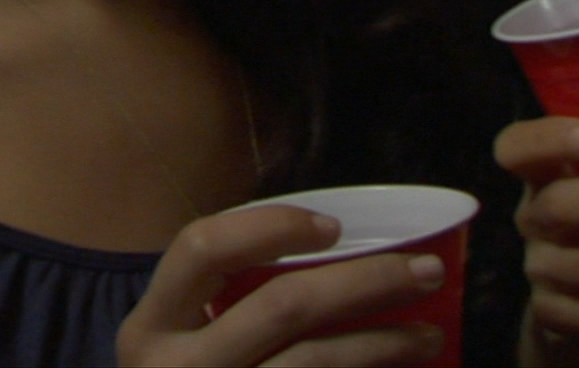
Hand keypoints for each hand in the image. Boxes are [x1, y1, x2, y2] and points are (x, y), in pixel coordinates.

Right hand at [116, 204, 446, 366]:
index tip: (335, 228)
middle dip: (368, 280)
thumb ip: (230, 303)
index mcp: (149, 328)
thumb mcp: (186, 347)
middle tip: (428, 270)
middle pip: (283, 305)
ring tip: (429, 335)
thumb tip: (340, 250)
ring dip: (387, 343)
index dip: (272, 225)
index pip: (202, 247)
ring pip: (314, 361)